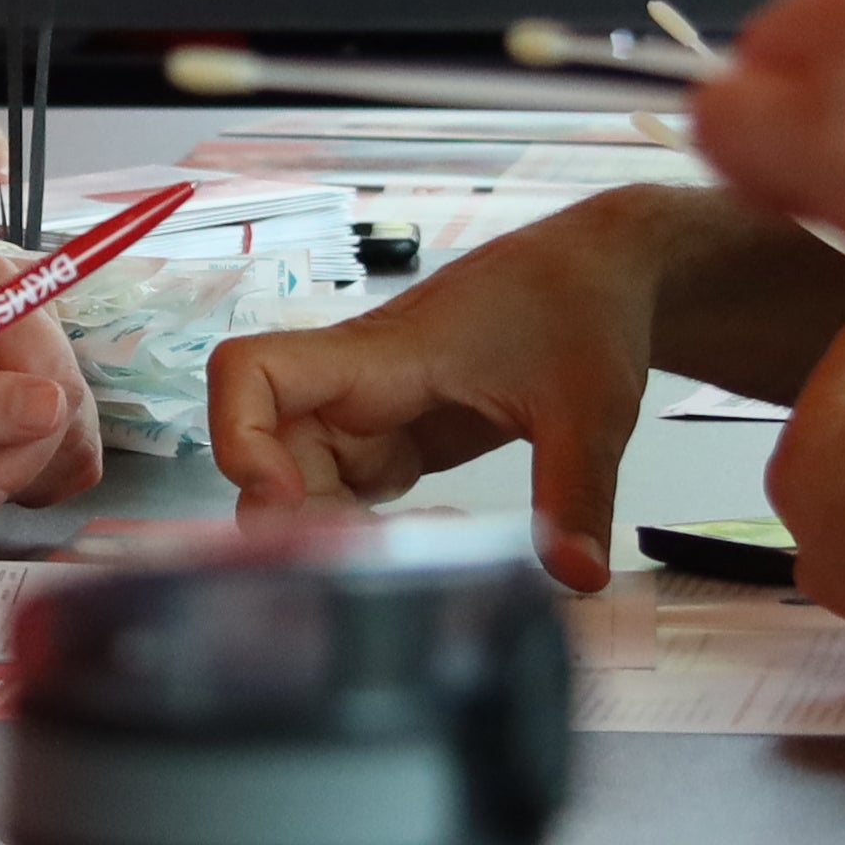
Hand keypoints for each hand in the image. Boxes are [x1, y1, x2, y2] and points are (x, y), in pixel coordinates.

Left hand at [0, 255, 108, 516]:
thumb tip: (53, 406)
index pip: (54, 378)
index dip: (22, 447)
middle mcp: (31, 312)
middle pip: (69, 415)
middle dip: (8, 467)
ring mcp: (47, 358)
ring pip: (74, 446)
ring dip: (11, 479)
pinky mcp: (54, 406)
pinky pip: (72, 462)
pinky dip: (23, 484)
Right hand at [206, 201, 663, 586]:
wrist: (605, 269)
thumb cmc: (582, 304)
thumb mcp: (588, 406)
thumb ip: (576, 492)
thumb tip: (577, 575)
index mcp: (380, 355)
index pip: (249, 373)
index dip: (239, 439)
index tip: (287, 502)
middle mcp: (356, 383)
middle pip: (269, 455)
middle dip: (300, 522)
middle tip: (376, 565)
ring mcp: (373, 413)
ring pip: (302, 483)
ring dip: (336, 534)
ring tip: (418, 562)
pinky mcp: (397, 437)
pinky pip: (346, 491)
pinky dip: (367, 531)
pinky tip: (427, 549)